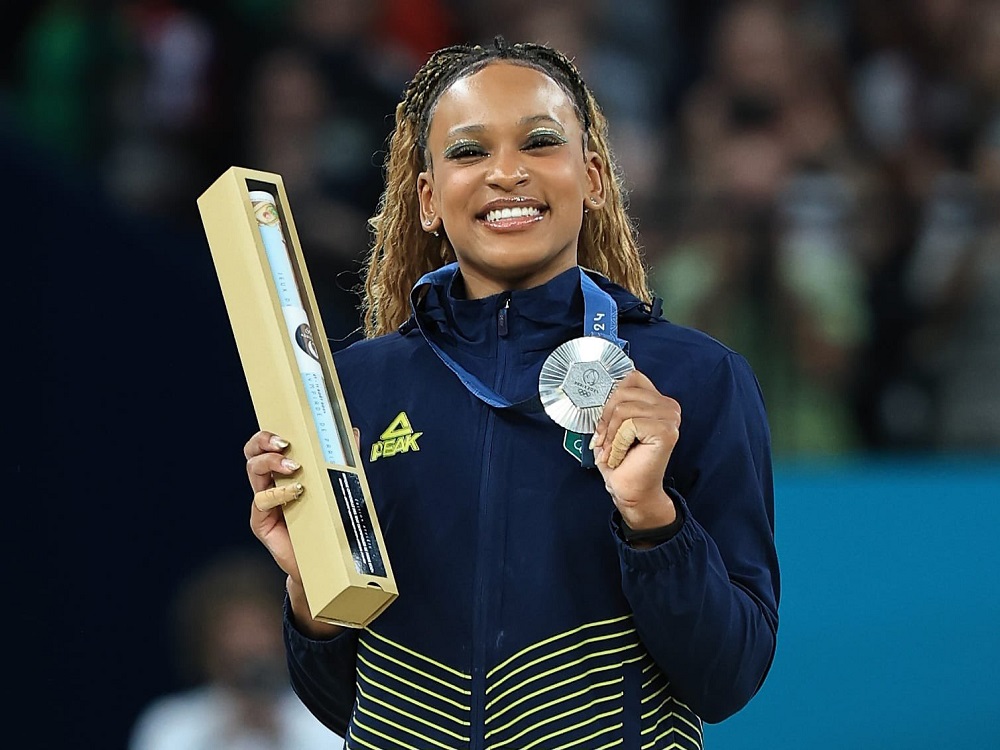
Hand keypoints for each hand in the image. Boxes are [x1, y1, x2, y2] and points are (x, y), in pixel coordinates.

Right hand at [245, 430, 346, 638]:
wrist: (325, 560)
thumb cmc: (329, 520)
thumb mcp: (338, 484)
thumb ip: (344, 458)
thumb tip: (351, 431)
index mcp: (284, 471)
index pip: (267, 444)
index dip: (270, 432)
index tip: (288, 428)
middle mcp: (270, 483)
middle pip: (253, 452)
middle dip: (263, 441)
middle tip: (283, 442)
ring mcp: (264, 502)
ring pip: (253, 471)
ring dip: (271, 463)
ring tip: (293, 466)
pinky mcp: (262, 522)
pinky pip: (261, 502)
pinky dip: (276, 493)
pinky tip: (293, 492)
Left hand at [590, 371, 680, 529]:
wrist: (632, 492)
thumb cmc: (624, 461)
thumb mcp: (615, 425)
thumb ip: (615, 403)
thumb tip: (600, 388)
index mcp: (658, 401)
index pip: (631, 378)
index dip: (611, 399)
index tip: (605, 424)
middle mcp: (669, 406)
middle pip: (622, 392)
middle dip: (606, 420)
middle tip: (605, 442)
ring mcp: (670, 418)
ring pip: (622, 409)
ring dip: (611, 435)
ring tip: (614, 451)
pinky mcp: (665, 431)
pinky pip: (628, 425)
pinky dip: (618, 443)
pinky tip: (622, 456)